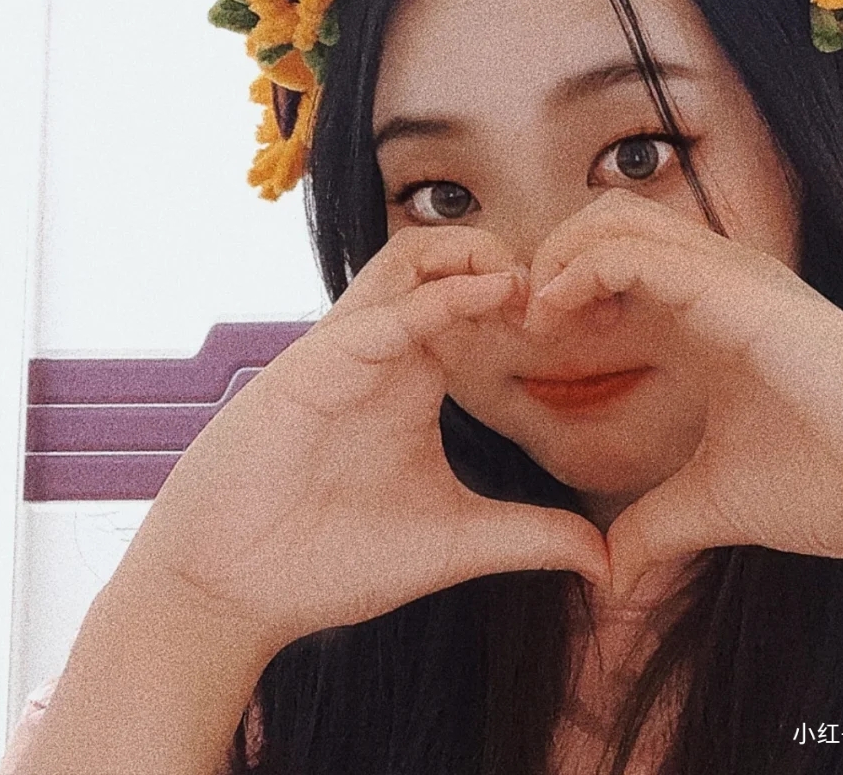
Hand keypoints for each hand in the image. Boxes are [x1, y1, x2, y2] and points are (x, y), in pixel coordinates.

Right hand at [111, 225, 609, 651]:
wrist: (236, 588)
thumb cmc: (331, 557)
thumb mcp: (455, 541)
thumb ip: (530, 536)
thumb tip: (605, 558)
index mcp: (417, 375)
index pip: (477, 302)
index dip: (535, 302)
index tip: (594, 326)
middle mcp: (386, 349)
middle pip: (447, 258)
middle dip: (512, 260)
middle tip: (569, 298)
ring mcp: (350, 348)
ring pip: (411, 256)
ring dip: (474, 255)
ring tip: (528, 287)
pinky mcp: (317, 361)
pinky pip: (383, 308)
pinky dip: (440, 296)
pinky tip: (493, 299)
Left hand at [518, 188, 842, 598]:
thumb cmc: (835, 480)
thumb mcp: (718, 502)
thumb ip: (657, 527)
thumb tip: (610, 572)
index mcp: (703, 318)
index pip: (611, 266)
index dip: (557, 294)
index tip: (526, 344)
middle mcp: (711, 283)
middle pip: (604, 222)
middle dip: (550, 259)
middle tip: (526, 321)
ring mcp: (726, 276)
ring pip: (614, 220)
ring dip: (560, 258)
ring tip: (539, 316)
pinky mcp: (736, 288)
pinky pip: (636, 252)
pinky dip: (582, 271)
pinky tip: (560, 316)